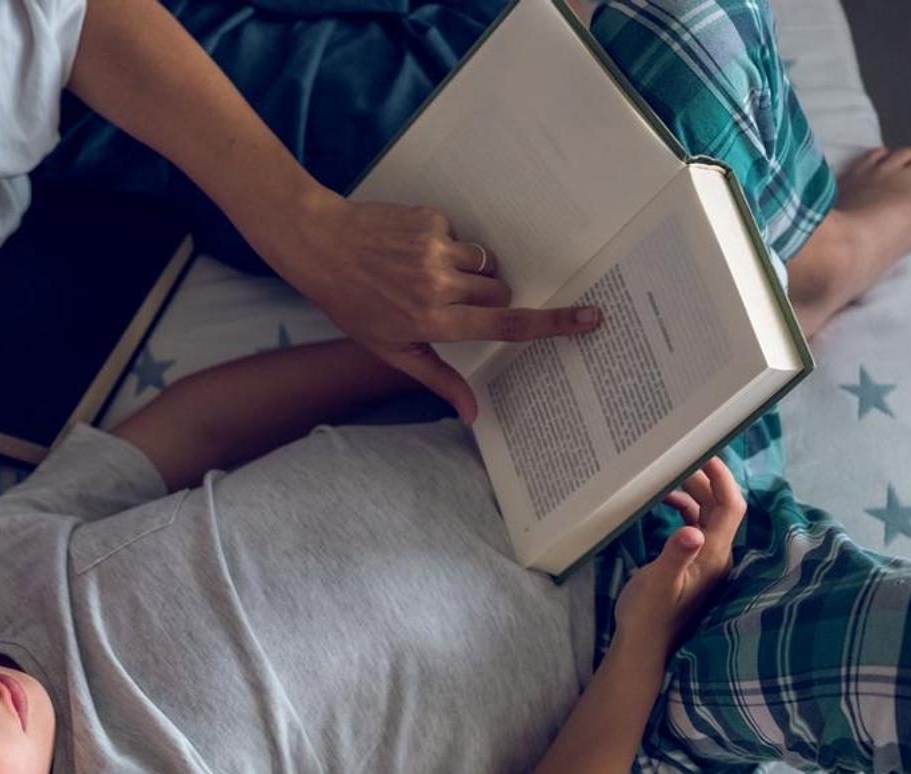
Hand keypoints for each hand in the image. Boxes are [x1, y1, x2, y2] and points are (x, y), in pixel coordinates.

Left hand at [267, 190, 601, 421]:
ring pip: (485, 264)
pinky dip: (445, 246)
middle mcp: (439, 285)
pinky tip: (412, 251)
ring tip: (426, 275)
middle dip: (488, 300)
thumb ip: (437, 378)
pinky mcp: (431, 221)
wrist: (321, 246)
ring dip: (469, 272)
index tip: (590, 319)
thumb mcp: (391, 349)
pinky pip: (461, 237)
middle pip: (500, 294)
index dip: (552, 324)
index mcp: (434, 321)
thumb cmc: (353, 304)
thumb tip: (472, 415)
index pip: (506, 325)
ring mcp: (436, 249)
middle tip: (452, 303)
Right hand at [613, 458, 746, 656]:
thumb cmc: (649, 614)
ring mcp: (706, 561)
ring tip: (666, 478)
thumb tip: (692, 531)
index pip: (730, 506)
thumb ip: (675, 555)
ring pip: (708, 516)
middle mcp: (717, 555)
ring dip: (693, 494)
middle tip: (677, 459)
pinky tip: (664, 506)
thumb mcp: (658, 582)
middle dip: (704, 480)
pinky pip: (696, 528)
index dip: (721, 477)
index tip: (703, 453)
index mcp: (713, 555)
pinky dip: (684, 510)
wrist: (646, 647)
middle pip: (720, 507)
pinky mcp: (693, 566)